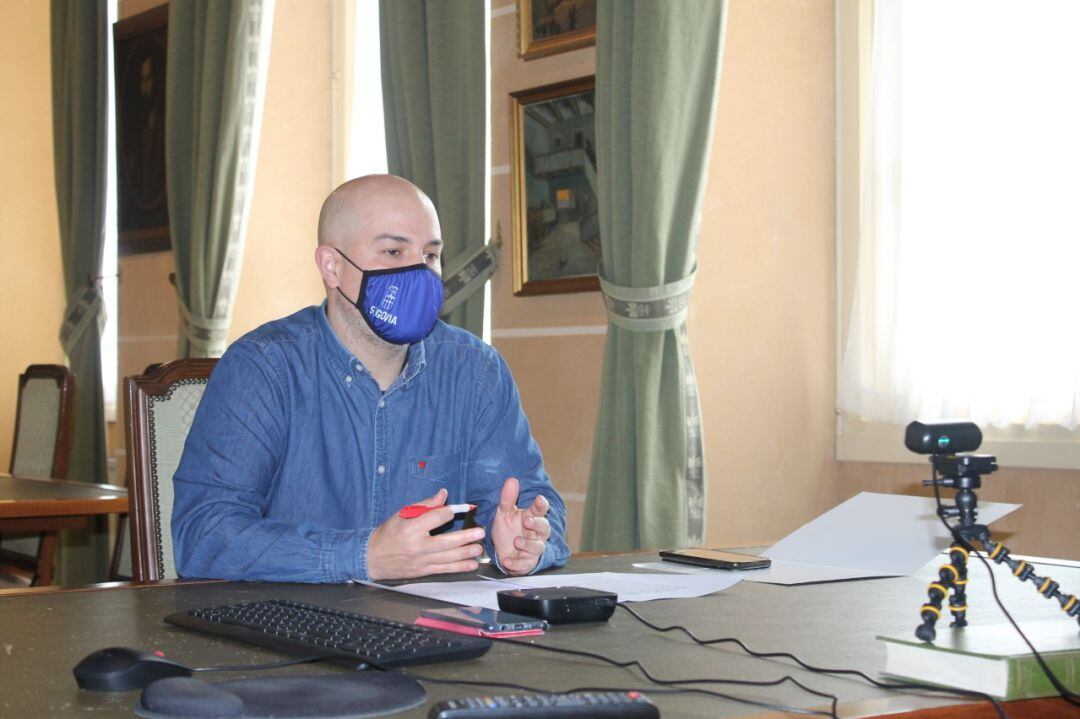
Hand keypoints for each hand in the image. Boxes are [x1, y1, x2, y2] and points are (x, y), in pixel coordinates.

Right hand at [366, 488, 485, 579]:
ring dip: (466, 553)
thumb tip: (444, 494)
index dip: (448, 512)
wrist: (373, 558)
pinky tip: (472, 564)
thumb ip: (425, 505)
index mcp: (410, 528)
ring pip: (447, 558)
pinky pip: (444, 570)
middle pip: (445, 542)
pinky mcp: (423, 571)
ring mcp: (421, 560)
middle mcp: (416, 546)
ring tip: (479, 548)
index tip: (459, 509)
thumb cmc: (389, 533)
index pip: (435, 518)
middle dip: (465, 537)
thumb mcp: (402, 514)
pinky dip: (459, 568)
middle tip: (480, 532)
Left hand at [490, 477, 550, 575]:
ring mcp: (533, 549)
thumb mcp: (504, 512)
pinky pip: (525, 564)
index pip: (541, 510)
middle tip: (527, 520)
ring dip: (528, 544)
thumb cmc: (507, 530)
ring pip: (538, 547)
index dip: (541, 505)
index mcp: (532, 517)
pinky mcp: (526, 563)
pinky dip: (516, 564)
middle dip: (537, 524)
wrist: (500, 551)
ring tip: (517, 540)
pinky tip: (507, 560)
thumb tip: (512, 480)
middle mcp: (536, 534)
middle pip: (545, 528)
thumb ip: (508, 498)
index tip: (539, 499)